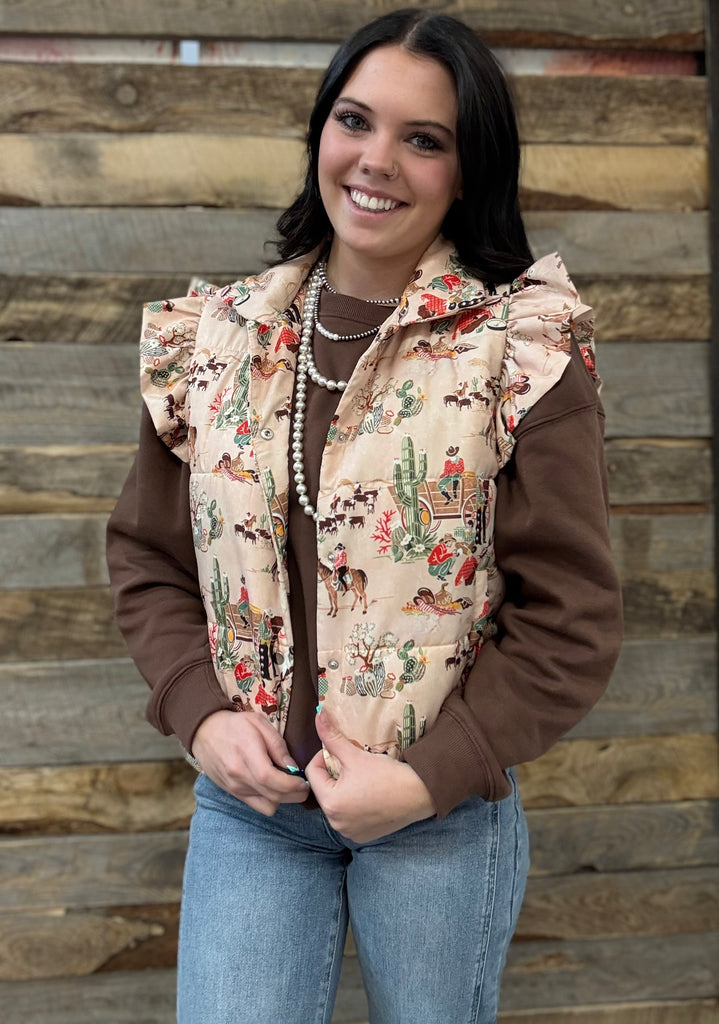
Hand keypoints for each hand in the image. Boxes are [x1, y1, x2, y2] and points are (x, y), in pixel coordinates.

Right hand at [191, 710, 308, 815]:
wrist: (204, 732)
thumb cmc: (234, 725)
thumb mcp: (259, 724)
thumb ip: (278, 746)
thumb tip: (293, 767)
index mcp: (246, 755)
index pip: (271, 780)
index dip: (292, 785)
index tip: (304, 782)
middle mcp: (239, 776)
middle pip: (273, 797)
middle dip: (294, 795)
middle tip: (303, 786)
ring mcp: (234, 787)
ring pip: (266, 805)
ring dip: (282, 799)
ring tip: (287, 785)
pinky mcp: (232, 793)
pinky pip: (256, 805)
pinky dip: (268, 800)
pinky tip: (272, 787)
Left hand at [305, 710, 435, 842]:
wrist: (420, 794)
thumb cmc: (387, 775)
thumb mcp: (356, 754)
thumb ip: (332, 736)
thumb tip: (318, 713)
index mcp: (330, 804)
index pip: (313, 772)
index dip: (323, 756)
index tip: (340, 750)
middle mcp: (336, 823)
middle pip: (324, 789)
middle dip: (333, 773)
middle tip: (351, 762)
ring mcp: (350, 832)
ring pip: (337, 803)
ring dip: (343, 789)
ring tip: (360, 777)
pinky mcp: (364, 836)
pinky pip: (350, 817)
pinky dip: (355, 805)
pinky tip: (369, 794)